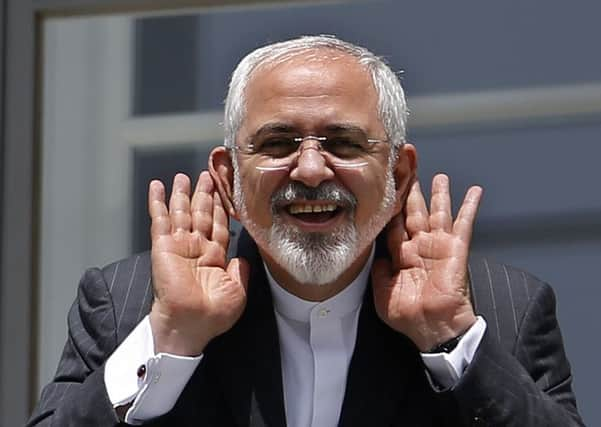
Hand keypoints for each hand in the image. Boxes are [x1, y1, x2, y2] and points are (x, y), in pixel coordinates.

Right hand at [148, 172, 248, 355]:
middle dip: (204, 194)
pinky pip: (160, 220)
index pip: (219, 226)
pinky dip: (158, 202)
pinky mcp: (163, 247)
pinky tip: (157, 186)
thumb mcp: (237, 292)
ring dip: (182, 193)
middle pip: (202, 214)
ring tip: (184, 176)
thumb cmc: (211, 317)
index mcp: (214, 258)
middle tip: (207, 175)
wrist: (189, 326)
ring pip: (182, 212)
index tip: (223, 192)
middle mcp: (196, 249)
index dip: (221, 208)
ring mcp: (179, 246)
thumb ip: (240, 271)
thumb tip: (243, 259)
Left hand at [371, 174, 482, 351]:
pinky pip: (464, 223)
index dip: (390, 206)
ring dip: (439, 193)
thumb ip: (378, 269)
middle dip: (412, 191)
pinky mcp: (456, 249)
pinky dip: (469, 206)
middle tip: (409, 172)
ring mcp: (438, 246)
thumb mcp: (382, 291)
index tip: (386, 188)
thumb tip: (375, 252)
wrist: (432, 328)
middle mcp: (420, 246)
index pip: (394, 223)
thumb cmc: (408, 315)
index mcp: (401, 254)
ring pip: (437, 212)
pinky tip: (474, 191)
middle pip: (414, 211)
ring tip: (438, 176)